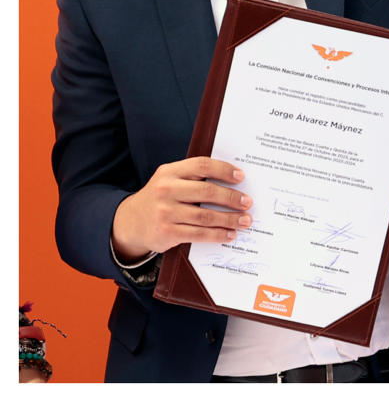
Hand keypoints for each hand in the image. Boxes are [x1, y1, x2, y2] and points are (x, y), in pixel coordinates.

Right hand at [110, 157, 251, 260]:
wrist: (130, 222)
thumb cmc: (161, 198)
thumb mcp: (170, 180)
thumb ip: (194, 177)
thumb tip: (234, 180)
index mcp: (169, 172)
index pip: (201, 166)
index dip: (224, 170)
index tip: (241, 177)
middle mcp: (165, 190)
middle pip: (207, 192)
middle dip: (232, 198)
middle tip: (248, 202)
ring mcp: (165, 212)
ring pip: (205, 216)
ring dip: (229, 219)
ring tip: (245, 220)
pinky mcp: (167, 232)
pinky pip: (198, 234)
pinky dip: (218, 234)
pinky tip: (229, 234)